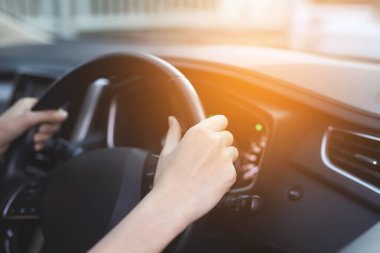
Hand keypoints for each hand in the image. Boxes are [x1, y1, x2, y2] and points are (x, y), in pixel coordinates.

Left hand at [0, 98, 67, 153]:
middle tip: (39, 132)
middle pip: (51, 121)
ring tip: (34, 139)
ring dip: (43, 137)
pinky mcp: (29, 135)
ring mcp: (30, 125)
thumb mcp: (27, 120)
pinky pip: (43, 139)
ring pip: (48, 131)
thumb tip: (63, 114)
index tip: (47, 123)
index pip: (50, 108)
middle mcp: (31, 113)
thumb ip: (47, 115)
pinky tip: (34, 145)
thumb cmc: (3, 129)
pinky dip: (40, 143)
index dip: (52, 117)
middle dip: (47, 130)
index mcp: (30, 104)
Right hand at [90, 115, 237, 252]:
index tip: (213, 134)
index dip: (217, 127)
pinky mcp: (231, 174)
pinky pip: (233, 170)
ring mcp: (224, 158)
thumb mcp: (167, 151)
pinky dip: (225, 175)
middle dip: (220, 144)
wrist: (174, 202)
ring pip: (232, 152)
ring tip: (208, 170)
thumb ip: (173, 132)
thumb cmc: (168, 178)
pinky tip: (210, 181)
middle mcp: (214, 142)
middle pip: (227, 136)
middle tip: (206, 158)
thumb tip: (173, 121)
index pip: (220, 120)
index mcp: (199, 133)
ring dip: (224, 158)